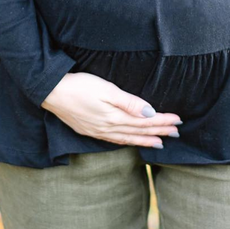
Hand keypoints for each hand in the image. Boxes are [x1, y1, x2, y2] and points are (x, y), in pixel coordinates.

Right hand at [41, 72, 181, 147]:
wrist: (51, 92)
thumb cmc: (79, 86)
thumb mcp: (106, 90)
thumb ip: (129, 102)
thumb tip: (150, 113)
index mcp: (115, 117)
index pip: (145, 121)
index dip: (163, 121)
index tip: (178, 120)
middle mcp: (109, 128)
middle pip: (140, 131)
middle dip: (159, 131)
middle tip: (177, 132)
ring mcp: (99, 131)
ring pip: (128, 138)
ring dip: (146, 140)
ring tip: (160, 142)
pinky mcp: (90, 131)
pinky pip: (114, 140)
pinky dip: (127, 142)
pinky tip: (132, 142)